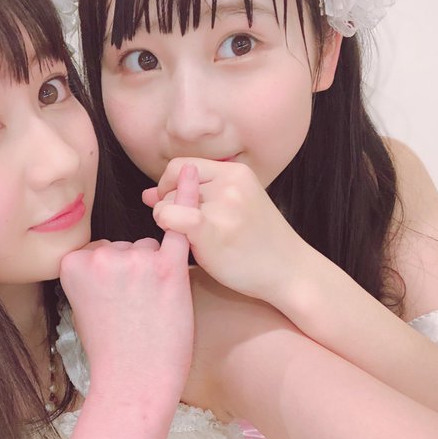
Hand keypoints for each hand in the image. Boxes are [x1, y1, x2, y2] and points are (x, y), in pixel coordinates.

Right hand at [60, 164, 199, 400]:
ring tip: (151, 310)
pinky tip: (188, 174)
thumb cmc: (110, 351)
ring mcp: (137, 262)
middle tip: (133, 312)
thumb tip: (103, 258)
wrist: (135, 382)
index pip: (96, 253)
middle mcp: (103, 257)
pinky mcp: (169, 270)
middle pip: (125, 249)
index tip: (110, 303)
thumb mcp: (80, 308)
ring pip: (148, 248)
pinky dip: (186, 200)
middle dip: (132, 274)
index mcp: (74, 265)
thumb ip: (88, 275)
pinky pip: (178, 230)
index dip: (108, 280)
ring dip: (153, 271)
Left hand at [142, 158, 307, 302]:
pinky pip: (171, 218)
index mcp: (236, 172)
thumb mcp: (232, 208)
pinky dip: (167, 227)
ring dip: (168, 221)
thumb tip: (147, 194)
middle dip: (167, 204)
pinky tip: (181, 243)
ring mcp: (224, 205)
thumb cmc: (257, 244)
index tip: (171, 206)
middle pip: (173, 182)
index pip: (182, 165)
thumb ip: (192, 196)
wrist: (290, 272)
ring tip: (188, 239)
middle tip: (181, 227)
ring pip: (168, 202)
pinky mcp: (214, 229)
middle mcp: (230, 183)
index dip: (168, 186)